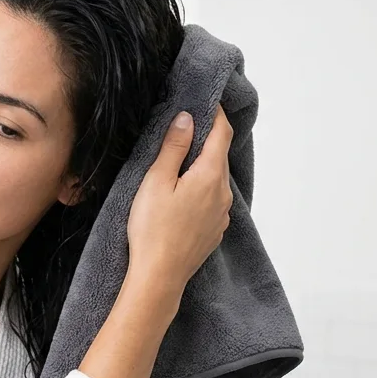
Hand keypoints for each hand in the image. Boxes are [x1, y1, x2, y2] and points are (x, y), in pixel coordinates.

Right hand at [127, 103, 233, 291]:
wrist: (160, 276)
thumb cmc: (153, 229)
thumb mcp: (156, 181)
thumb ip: (174, 147)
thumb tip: (187, 118)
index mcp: (211, 175)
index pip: (222, 132)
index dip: (216, 113)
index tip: (204, 101)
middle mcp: (223, 193)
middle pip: (220, 155)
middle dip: (206, 139)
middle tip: (184, 127)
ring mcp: (221, 214)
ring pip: (216, 179)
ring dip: (202, 166)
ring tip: (178, 162)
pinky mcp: (214, 230)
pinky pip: (212, 200)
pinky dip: (201, 188)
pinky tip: (181, 195)